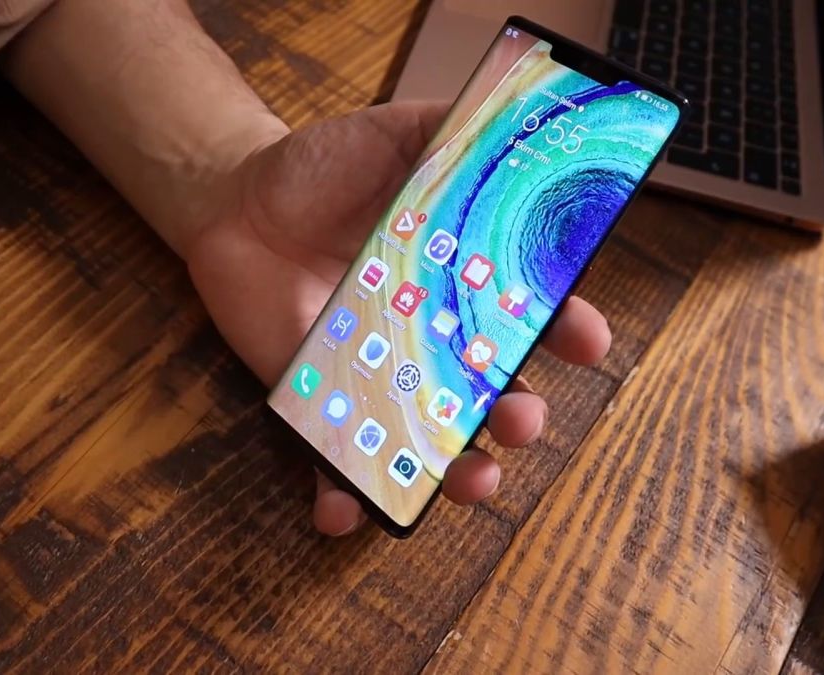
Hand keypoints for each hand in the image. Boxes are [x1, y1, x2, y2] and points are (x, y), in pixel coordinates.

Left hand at [185, 101, 611, 534]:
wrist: (235, 201)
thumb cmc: (321, 169)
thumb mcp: (393, 133)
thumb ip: (449, 131)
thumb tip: (513, 113)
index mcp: (465, 282)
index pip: (535, 315)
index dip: (570, 330)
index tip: (588, 339)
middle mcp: (434, 339)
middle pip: (495, 394)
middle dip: (522, 417)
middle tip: (524, 419)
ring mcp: (380, 376)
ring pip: (432, 441)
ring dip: (459, 473)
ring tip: (471, 481)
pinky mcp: (321, 403)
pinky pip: (336, 461)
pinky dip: (342, 497)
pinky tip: (345, 513)